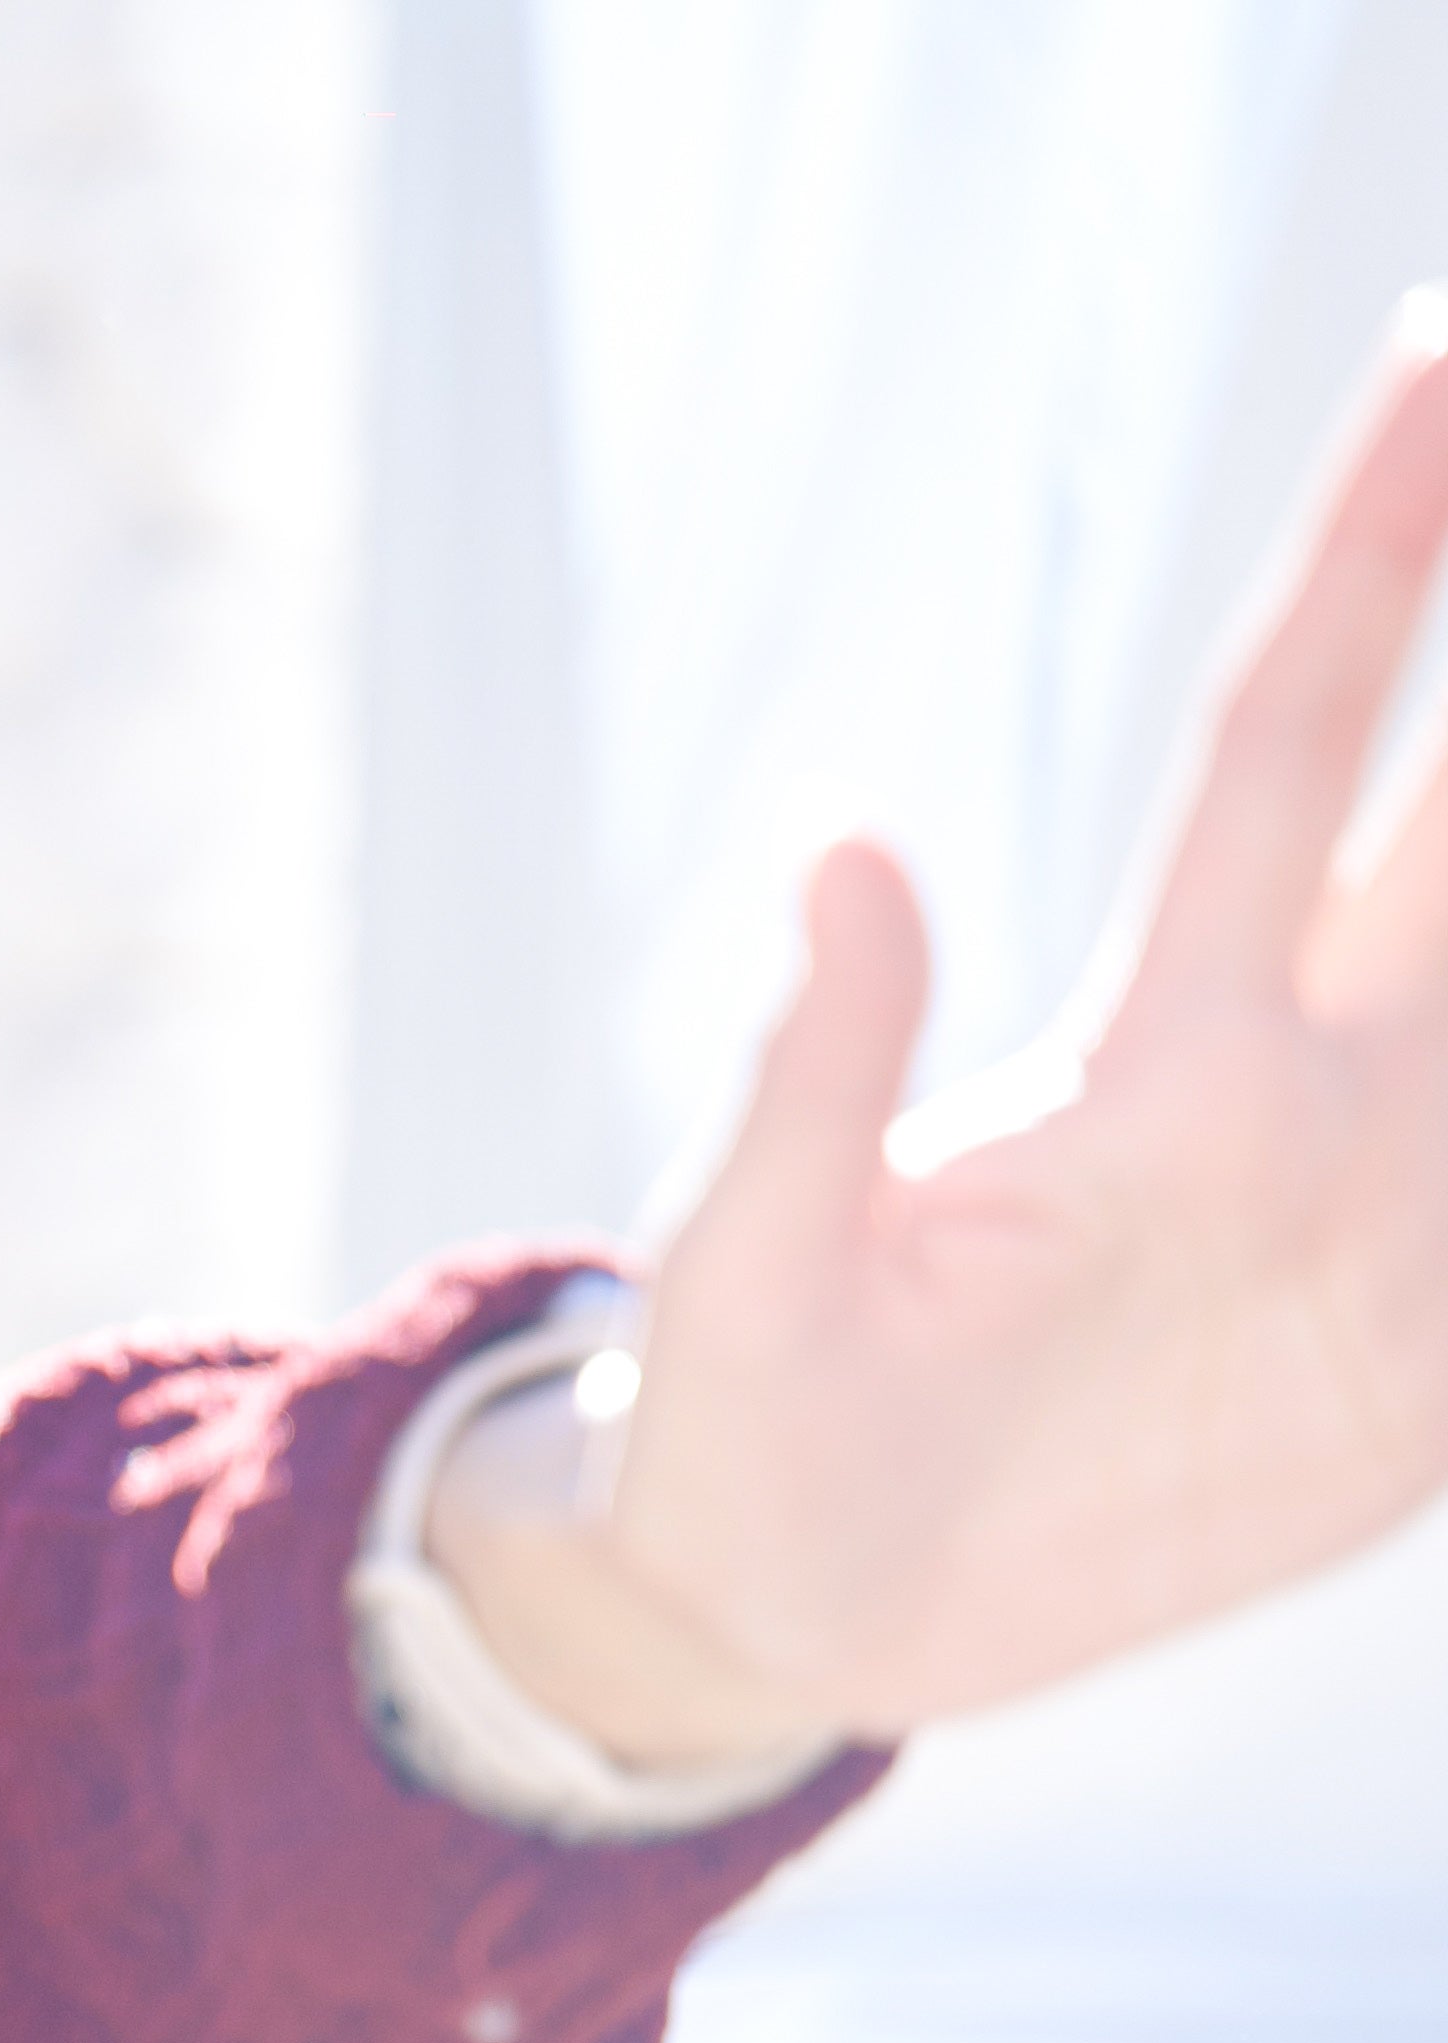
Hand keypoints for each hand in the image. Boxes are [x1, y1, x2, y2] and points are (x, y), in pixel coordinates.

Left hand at [440, 306, 1447, 1766]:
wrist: (788, 1612)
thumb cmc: (744, 1415)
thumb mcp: (749, 1261)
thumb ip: (812, 1076)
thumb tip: (845, 849)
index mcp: (1153, 1053)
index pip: (1284, 744)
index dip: (1374, 557)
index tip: (1432, 351)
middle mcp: (1305, 1098)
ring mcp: (1385, 1234)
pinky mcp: (1422, 1391)